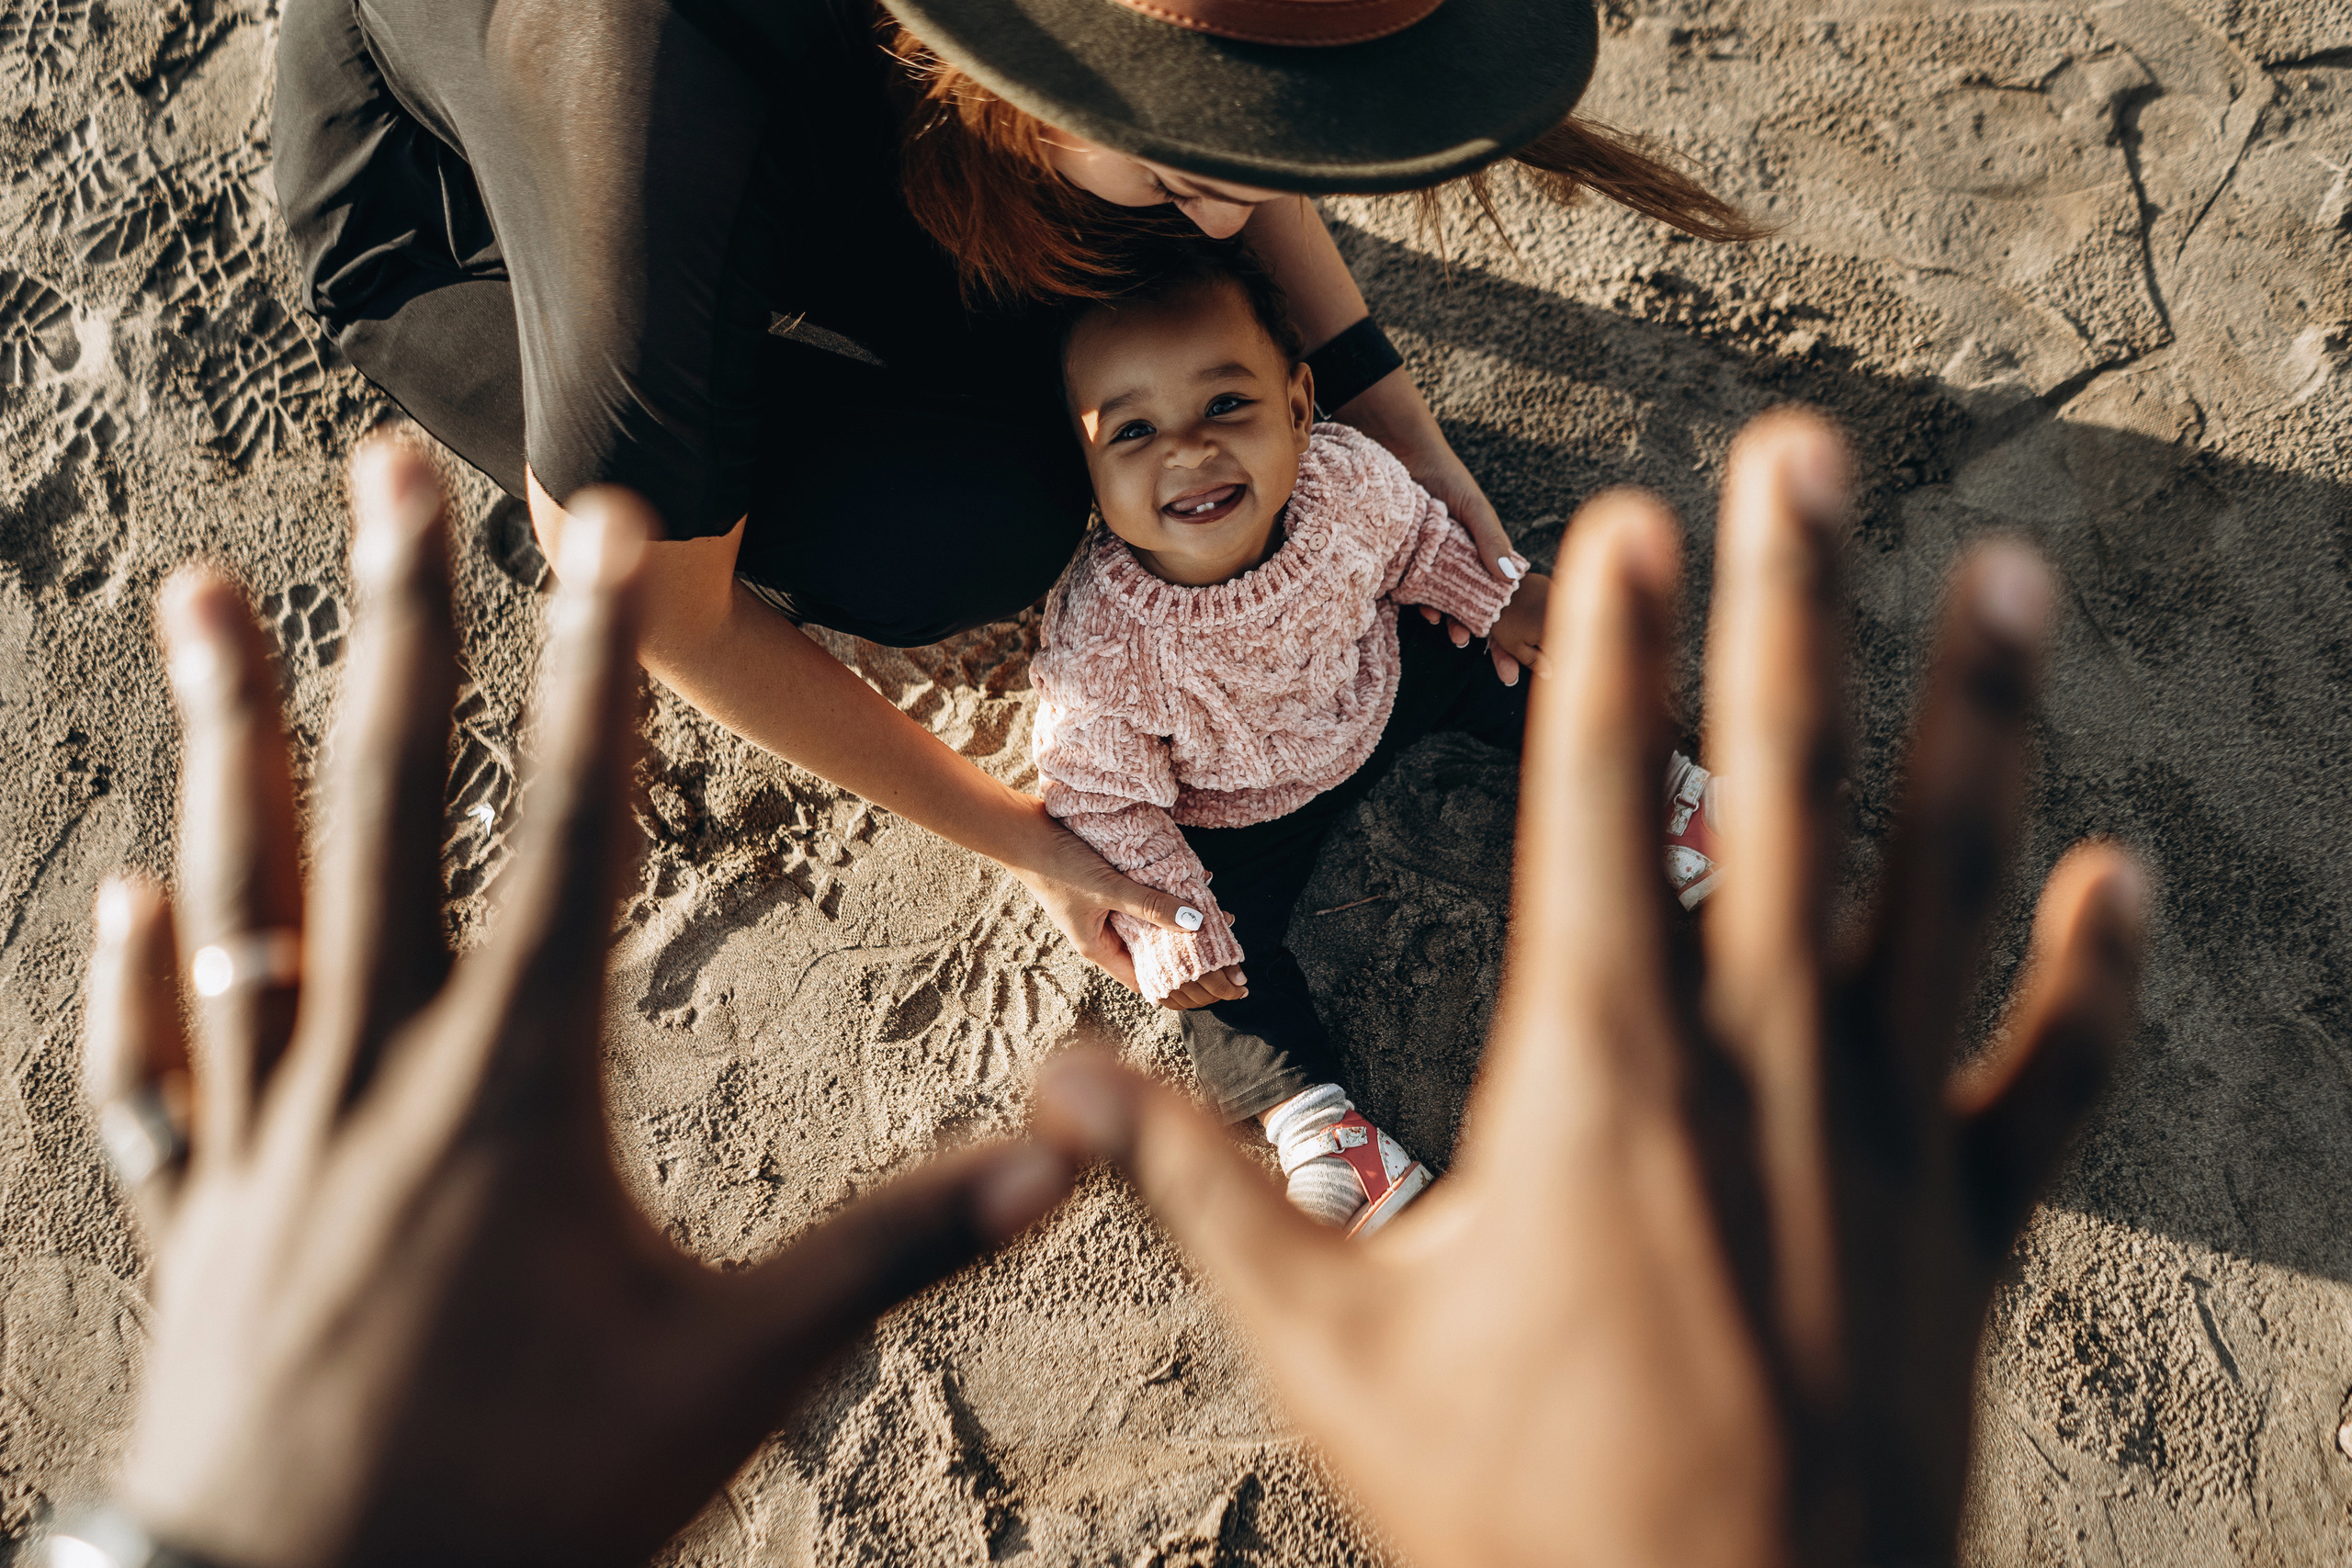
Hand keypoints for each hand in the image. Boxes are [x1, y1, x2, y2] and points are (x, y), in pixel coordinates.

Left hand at [81, 440, 1074, 1567]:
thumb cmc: (524, 1512)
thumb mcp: (737, 1380)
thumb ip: (897, 1248)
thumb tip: (1065, 1156)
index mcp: (510, 1087)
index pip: (562, 830)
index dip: (590, 666)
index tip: (602, 527)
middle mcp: (369, 1071)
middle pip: (375, 807)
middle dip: (392, 627)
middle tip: (381, 472)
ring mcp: (260, 1134)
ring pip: (234, 894)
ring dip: (222, 738)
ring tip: (198, 594)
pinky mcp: (193, 1215)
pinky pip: (146, 1068)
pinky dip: (133, 973)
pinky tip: (127, 892)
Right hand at [1004, 812, 1245, 1005]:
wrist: (1021, 832)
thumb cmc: (1057, 865)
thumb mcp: (1108, 887)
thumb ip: (1151, 904)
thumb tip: (1197, 922)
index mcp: (1099, 949)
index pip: (1146, 981)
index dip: (1179, 986)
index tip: (1214, 981)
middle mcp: (1101, 936)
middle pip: (1150, 953)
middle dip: (1186, 952)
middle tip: (1224, 948)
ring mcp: (1102, 914)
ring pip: (1148, 926)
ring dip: (1178, 921)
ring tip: (1216, 914)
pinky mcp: (1104, 890)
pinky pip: (1141, 901)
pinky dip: (1165, 896)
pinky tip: (1191, 881)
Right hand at [1034, 409, 2144, 1567]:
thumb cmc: (1522, 1517)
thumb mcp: (1327, 1348)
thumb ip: (1196, 1188)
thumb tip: (1060, 1076)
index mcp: (1597, 1069)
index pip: (1602, 799)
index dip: (1615, 643)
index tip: (1628, 516)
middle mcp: (1759, 1064)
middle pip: (1784, 782)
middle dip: (1792, 597)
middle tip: (1805, 448)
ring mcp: (1886, 1139)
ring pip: (1942, 880)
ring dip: (1975, 716)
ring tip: (2005, 570)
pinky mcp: (1971, 1229)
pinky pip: (2053, 1077)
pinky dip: (2092, 976)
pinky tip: (2115, 869)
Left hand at [1404, 446, 1534, 682]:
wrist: (1395, 452)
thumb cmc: (1443, 475)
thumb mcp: (1471, 507)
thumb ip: (1490, 540)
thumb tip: (1511, 580)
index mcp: (1483, 550)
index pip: (1503, 593)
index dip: (1512, 625)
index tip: (1520, 653)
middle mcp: (1459, 560)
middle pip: (1476, 606)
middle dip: (1485, 635)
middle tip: (1496, 667)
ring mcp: (1431, 563)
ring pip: (1446, 601)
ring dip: (1452, 619)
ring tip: (1453, 635)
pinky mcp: (1403, 562)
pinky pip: (1414, 591)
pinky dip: (1422, 603)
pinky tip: (1426, 613)